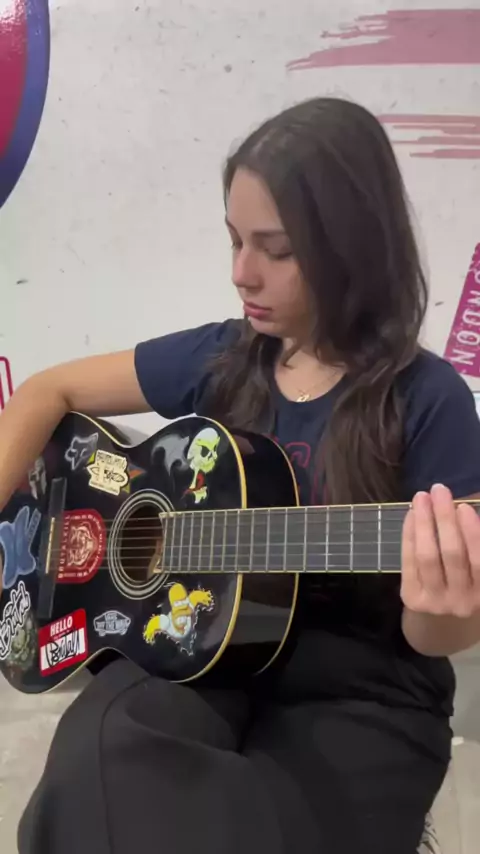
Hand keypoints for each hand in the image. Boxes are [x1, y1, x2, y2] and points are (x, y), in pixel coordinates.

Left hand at [401, 483, 479, 617]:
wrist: (441, 614)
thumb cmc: (466, 579)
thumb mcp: (474, 565)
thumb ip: (472, 539)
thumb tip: (461, 508)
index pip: (479, 561)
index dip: (472, 533)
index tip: (463, 506)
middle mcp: (463, 602)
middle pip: (452, 554)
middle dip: (444, 519)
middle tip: (439, 490)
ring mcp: (436, 603)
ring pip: (427, 557)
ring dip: (423, 522)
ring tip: (421, 498)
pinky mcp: (413, 599)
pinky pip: (409, 561)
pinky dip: (409, 535)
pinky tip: (411, 515)